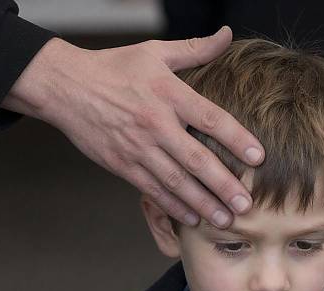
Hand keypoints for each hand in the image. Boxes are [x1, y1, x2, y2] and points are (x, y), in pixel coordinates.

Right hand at [1, 27, 263, 227]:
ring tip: (225, 221)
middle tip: (246, 206)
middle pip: (196, 159)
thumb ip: (195, 50)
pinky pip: (153, 190)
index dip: (237, 138)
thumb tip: (228, 35)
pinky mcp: (123, 165)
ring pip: (176, 182)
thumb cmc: (114, 68)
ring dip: (203, 204)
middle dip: (224, 185)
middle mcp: (156, 124)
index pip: (211, 118)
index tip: (258, 157)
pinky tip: (193, 219)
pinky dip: (174, 207)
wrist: (65, 86)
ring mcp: (139, 148)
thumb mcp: (154, 52)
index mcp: (168, 93)